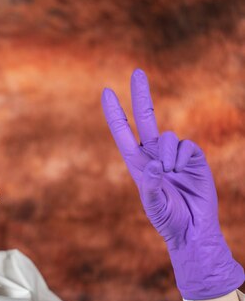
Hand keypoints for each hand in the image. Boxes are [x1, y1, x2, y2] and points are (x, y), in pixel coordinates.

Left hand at [100, 68, 242, 299]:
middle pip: (145, 118)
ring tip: (172, 176)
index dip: (115, 113)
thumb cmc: (168, 220)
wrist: (193, 229)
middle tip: (137, 71)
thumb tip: (154, 163)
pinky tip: (184, 173)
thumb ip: (151, 185)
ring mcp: (173, 155)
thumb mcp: (153, 204)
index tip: (107, 92)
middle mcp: (153, 155)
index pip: (123, 132)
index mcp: (136, 163)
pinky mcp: (194, 157)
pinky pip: (187, 145)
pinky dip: (184, 158)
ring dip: (168, 155)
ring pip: (168, 136)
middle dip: (141, 95)